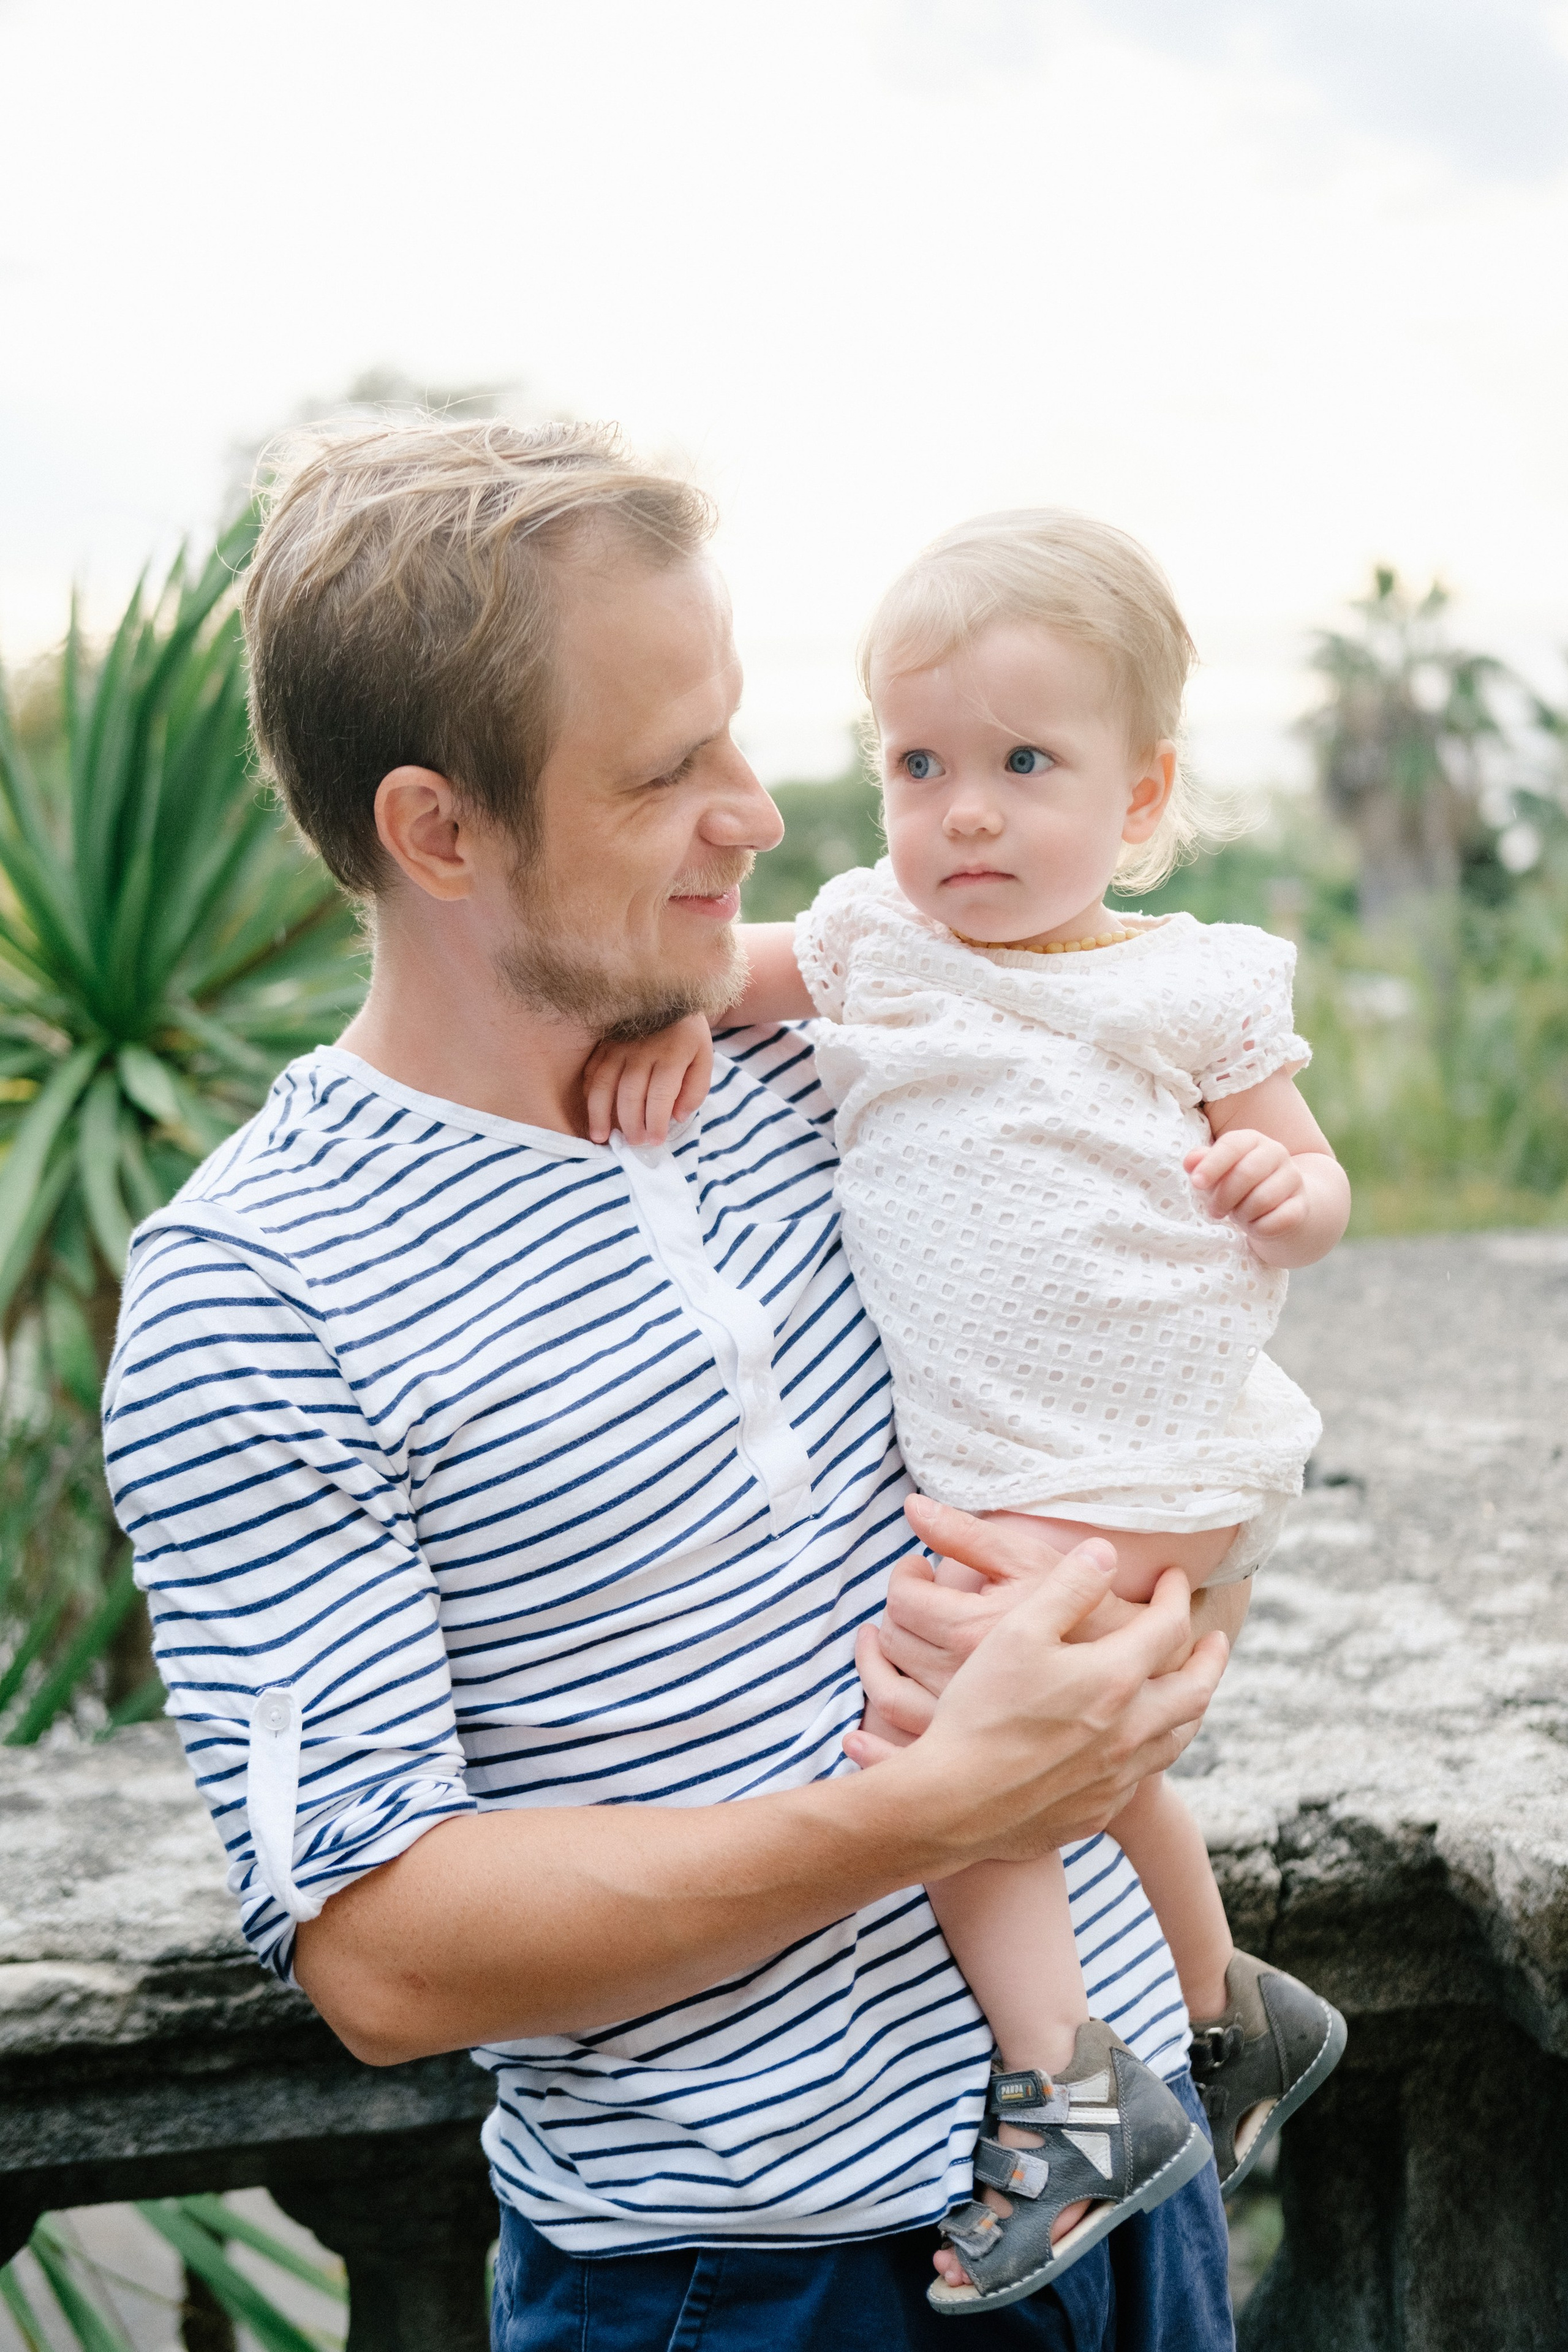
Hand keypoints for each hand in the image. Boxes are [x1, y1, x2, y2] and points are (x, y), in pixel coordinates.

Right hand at [583, 1016, 713, 1145]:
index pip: (660, 1097)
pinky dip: (589, 1094)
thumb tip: (677, 1117)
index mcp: (672, 1054)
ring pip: (604, 1084)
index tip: (655, 1141)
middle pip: (630, 1095)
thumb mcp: (704, 1058)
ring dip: (600, 1114)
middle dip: (631, 1124)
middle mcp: (642, 1050)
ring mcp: (619, 1044)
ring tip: (601, 1137)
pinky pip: (591, 1071)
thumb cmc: (688, 1034)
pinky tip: (592, 1111)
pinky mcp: (604, 1042)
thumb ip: (695, 1089)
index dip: (656, 1123)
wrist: (669, 995)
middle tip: (634, 1143)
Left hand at [852, 1498, 1075, 1741]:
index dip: (905, 1577)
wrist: (1138, 1688)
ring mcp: (963, 1725)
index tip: (918, 1570)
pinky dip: (876, 1733)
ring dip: (875, 1665)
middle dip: (895, 1614)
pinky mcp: (972, 1756)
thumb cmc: (1086, 1617)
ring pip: (889, 1694)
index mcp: (972, 1630)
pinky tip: (864, 1724)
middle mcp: (959, 1681)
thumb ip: (968, 1534)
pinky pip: (901, 1747)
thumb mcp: (1031, 1562)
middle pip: (894, 1643)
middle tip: (913, 1601)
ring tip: (885, 1642)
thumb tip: (912, 1506)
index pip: (904, 1600)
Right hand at [860, 1547, 1228, 1864]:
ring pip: (1177, 1737)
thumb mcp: (1017, 1631)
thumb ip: (1067, 1587)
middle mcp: (1131, 1730)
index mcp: (1115, 1679)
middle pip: (1195, 1690)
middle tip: (1215, 1639)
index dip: (1174, 1595)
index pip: (1168, 1626)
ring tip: (1190, 1690)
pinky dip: (1152, 1748)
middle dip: (1210, 1658)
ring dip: (1190, 1706)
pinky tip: (1135, 1743)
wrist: (954, 1804)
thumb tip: (1107, 1553)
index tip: (1173, 1577)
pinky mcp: (1098, 1810)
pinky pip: (1143, 1776)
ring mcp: (1117, 1777)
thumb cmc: (981, 1710)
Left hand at [1184, 1128, 1306, 1245]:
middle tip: (1215, 1210)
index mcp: (1252, 1140)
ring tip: (1237, 1215)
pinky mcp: (1301, 1206)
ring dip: (1242, 1214)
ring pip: (1262, 1200)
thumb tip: (1190, 1162)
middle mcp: (1277, 1153)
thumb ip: (1202, 1163)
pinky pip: (1277, 1221)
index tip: (1197, 1183)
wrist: (1279, 1204)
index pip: (1232, 1145)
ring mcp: (1293, 1178)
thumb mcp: (1218, 1172)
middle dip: (1224, 1197)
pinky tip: (1254, 1225)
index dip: (1212, 1165)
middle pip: (1247, 1173)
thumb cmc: (1239, 1185)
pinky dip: (1259, 1228)